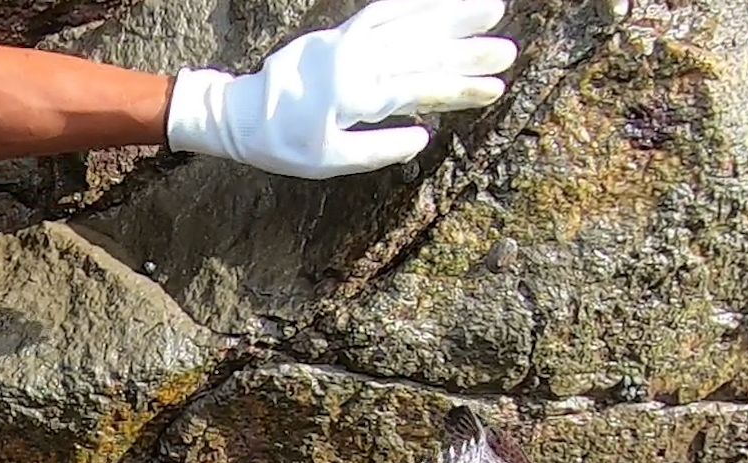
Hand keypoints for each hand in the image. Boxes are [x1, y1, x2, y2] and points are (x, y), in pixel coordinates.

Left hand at [165, 0, 518, 178]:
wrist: (239, 114)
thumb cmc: (283, 145)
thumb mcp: (328, 161)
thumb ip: (376, 149)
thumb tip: (421, 137)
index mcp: (353, 96)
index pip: (418, 88)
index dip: (458, 89)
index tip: (494, 88)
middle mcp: (353, 63)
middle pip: (420, 53)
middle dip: (466, 52)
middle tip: (508, 52)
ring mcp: (346, 43)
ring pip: (406, 24)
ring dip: (449, 17)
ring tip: (490, 7)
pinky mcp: (339, 34)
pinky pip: (382, 11)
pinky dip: (414, 4)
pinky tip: (439, 3)